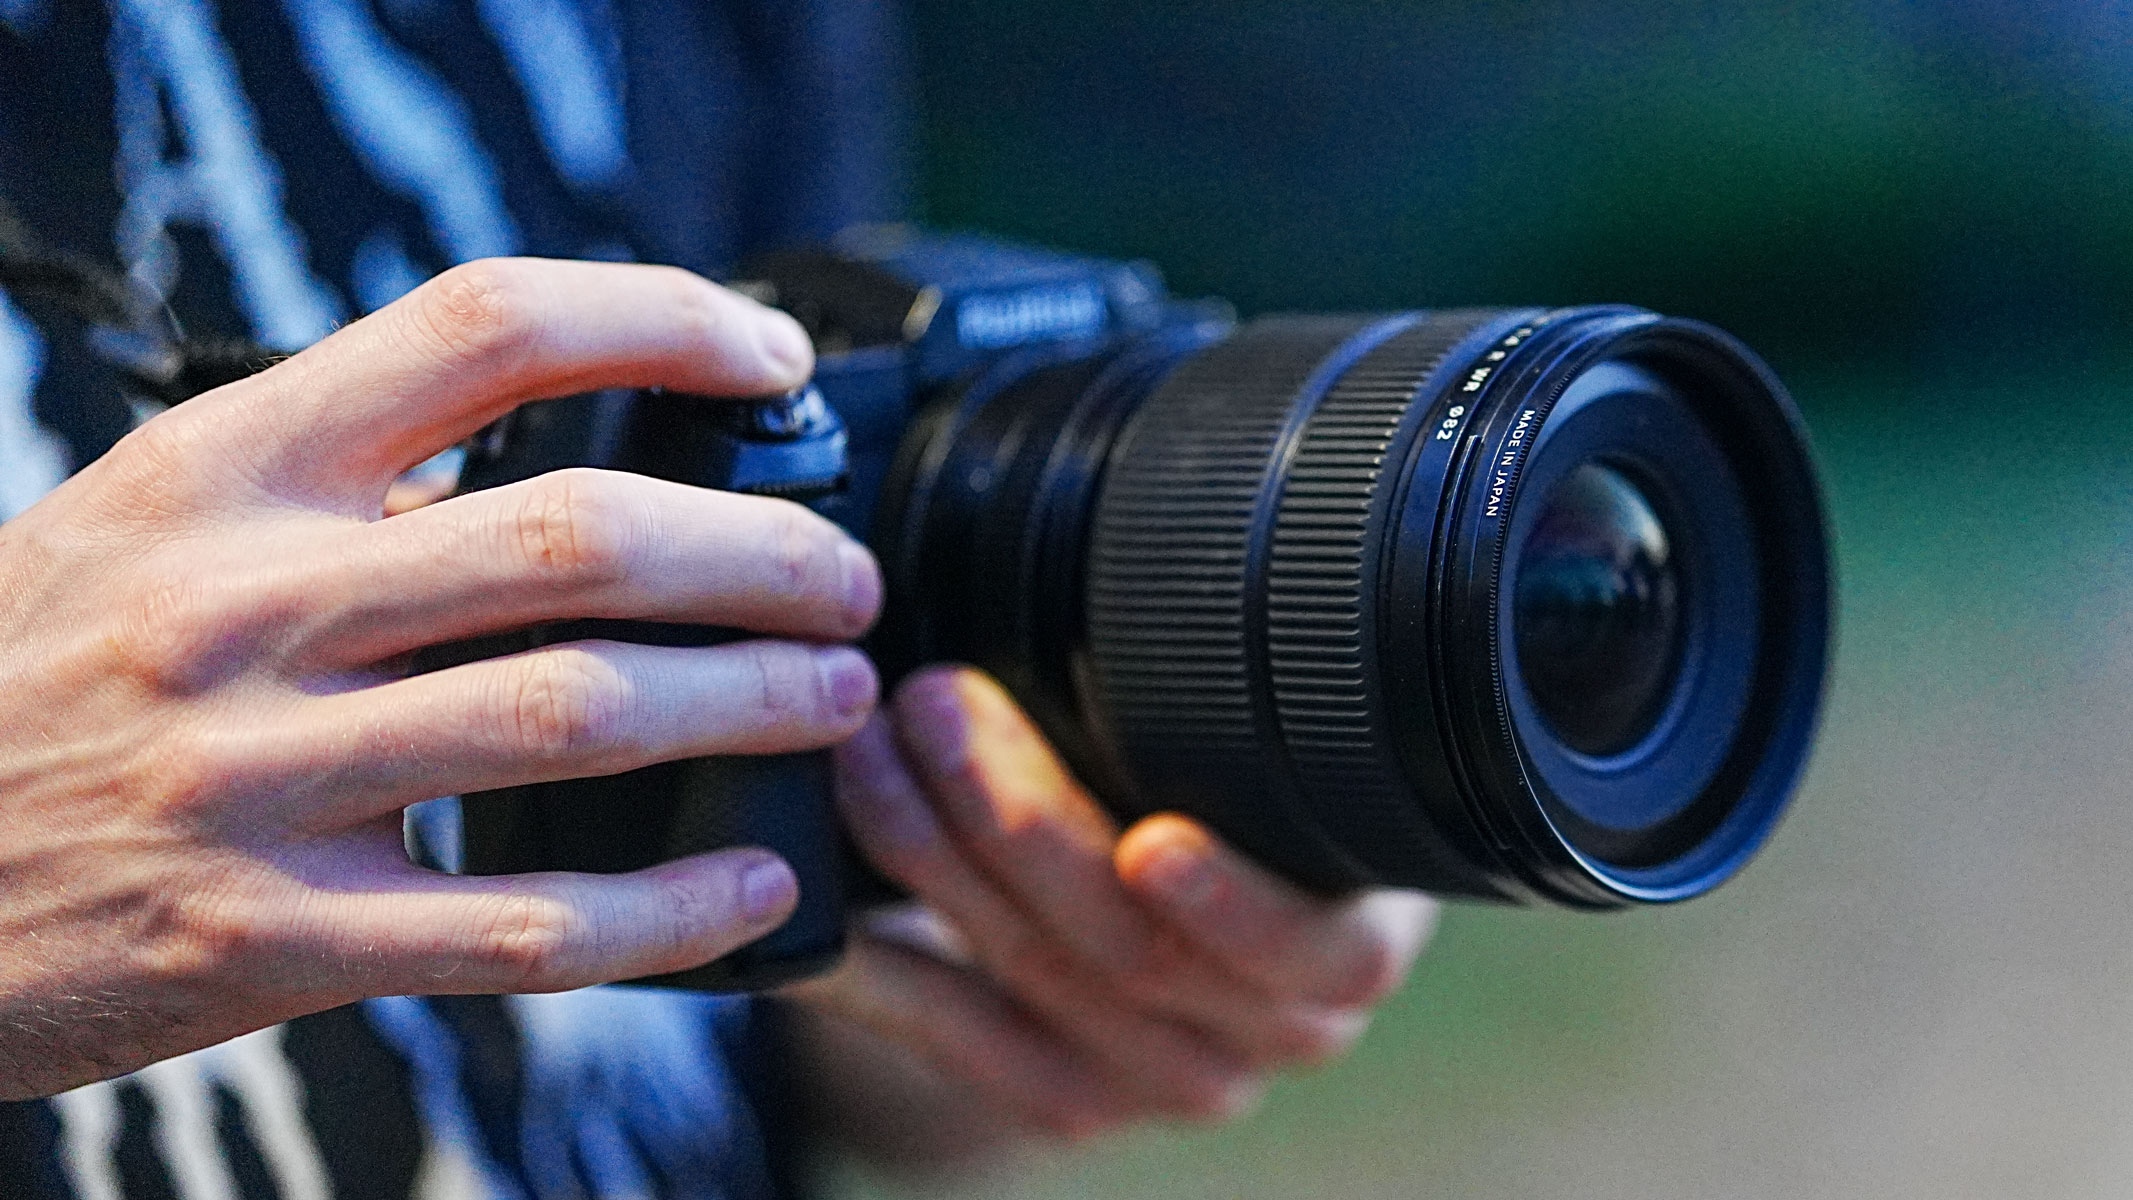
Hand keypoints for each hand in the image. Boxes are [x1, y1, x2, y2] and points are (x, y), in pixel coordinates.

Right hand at [0, 258, 883, 1098]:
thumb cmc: (39, 675)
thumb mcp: (151, 522)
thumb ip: (339, 485)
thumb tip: (555, 463)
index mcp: (225, 470)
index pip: (481, 328)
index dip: (659, 319)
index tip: (767, 356)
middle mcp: (244, 605)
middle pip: (577, 535)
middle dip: (761, 553)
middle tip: (847, 579)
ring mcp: (256, 775)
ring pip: (574, 714)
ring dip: (749, 704)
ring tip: (838, 696)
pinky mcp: (270, 935)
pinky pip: (521, 926)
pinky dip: (671, 909)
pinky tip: (754, 883)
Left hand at [794, 667, 1436, 1154]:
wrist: (1189, 936)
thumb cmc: (1234, 800)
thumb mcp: (1266, 758)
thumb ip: (1230, 711)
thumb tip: (1166, 542)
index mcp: (1347, 941)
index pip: (1310, 949)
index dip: (1231, 903)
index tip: (1155, 842)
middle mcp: (1268, 1027)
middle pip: (1134, 949)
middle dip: (1017, 817)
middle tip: (936, 703)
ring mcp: (1162, 1075)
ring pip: (1033, 974)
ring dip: (930, 855)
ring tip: (864, 752)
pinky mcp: (1063, 1097)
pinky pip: (954, 1039)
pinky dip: (875, 969)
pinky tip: (822, 911)